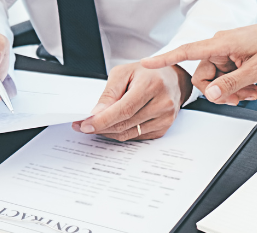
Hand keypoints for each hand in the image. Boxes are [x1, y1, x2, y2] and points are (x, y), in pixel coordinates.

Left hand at [71, 62, 191, 140]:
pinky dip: (121, 133)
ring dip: (109, 132)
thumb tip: (96, 114)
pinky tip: (113, 125)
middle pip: (125, 124)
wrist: (172, 79)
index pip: (124, 109)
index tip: (85, 125)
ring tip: (96, 125)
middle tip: (83, 126)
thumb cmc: (147, 73)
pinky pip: (136, 137)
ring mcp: (165, 118)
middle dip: (100, 127)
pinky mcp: (163, 128)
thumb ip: (110, 93)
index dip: (103, 120)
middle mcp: (162, 103)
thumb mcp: (124, 72)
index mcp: (152, 85)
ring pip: (129, 133)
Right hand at [140, 19, 256, 104]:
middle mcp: (219, 46)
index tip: (146, 64)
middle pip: (203, 77)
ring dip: (231, 90)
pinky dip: (236, 85)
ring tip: (252, 92)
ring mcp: (225, 52)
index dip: (165, 59)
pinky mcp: (231, 58)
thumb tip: (209, 95)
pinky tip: (252, 88)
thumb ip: (231, 84)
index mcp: (221, 43)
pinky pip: (224, 77)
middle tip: (240, 98)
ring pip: (215, 80)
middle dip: (219, 92)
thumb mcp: (256, 71)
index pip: (186, 51)